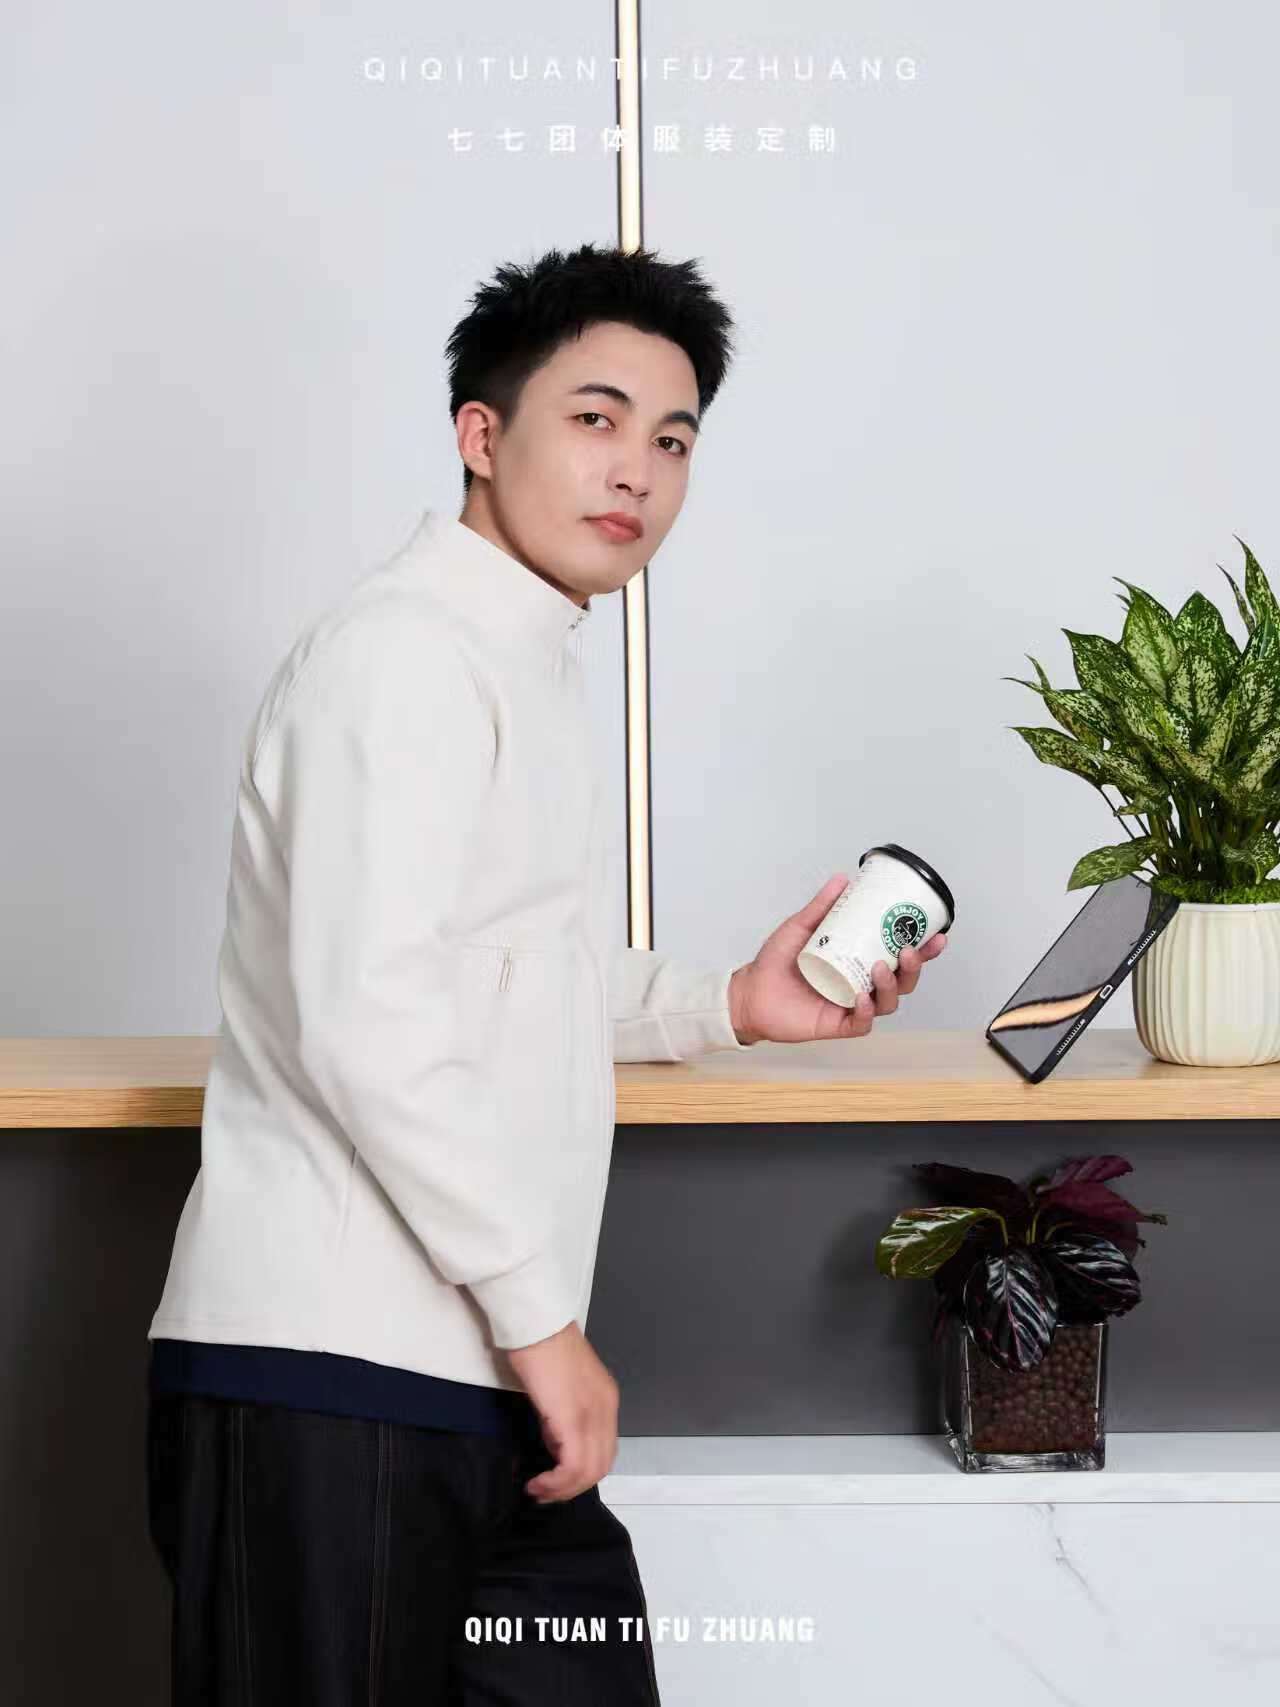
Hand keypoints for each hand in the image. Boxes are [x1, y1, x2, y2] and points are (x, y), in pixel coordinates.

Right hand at [503, 1320, 619, 1502]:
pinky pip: (573, 1466)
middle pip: (600, 1465)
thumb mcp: (561, 1387)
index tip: (555, 1478)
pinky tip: (539, 1482)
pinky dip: (556, 1482)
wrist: (536, 1323)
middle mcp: (606, 1408)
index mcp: (605, 1400)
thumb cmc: (541, 1346)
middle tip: (546, 1492)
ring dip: (563, 1489)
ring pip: (589, 1471)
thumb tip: (555, 1443)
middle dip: (572, 1487)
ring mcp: (592, 1413)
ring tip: (540, 1490)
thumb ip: (564, 1415)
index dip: (580, 1472)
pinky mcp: (572, 1418)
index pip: (603, 1449)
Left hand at [728, 872, 948, 1043]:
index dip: (922, 949)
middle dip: (915, 966)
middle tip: (911, 950)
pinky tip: (861, 997)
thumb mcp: (801, 927)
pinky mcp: (838, 1025)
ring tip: (881, 967)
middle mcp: (861, 985)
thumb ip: (822, 906)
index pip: (898, 956)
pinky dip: (866, 1010)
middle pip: (902, 980)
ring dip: (891, 984)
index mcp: (859, 962)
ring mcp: (851, 1006)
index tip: (936, 934)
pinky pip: (863, 1023)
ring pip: (888, 1002)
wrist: (749, 991)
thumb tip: (843, 878)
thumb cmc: (775, 963)